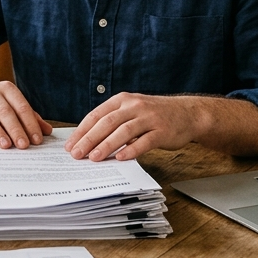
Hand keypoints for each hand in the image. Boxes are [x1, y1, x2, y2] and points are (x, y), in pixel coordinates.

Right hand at [0, 78, 51, 148]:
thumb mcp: (13, 106)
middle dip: (15, 129)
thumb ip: (29, 118)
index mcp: (7, 89)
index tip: (37, 139)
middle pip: (5, 111)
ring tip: (6, 145)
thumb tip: (47, 131)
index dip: (30, 123)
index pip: (21, 106)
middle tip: (23, 145)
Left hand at [64, 93, 204, 160]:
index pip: (96, 115)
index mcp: (122, 100)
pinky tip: (121, 158)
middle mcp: (134, 106)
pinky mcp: (163, 130)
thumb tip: (88, 142)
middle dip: (89, 139)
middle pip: (107, 122)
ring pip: (124, 131)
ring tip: (94, 158)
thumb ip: (113, 122)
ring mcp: (149, 117)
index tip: (70, 145)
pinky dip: (132, 149)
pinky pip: (145, 141)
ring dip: (107, 145)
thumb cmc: (154, 115)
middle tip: (76, 154)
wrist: (188, 113)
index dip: (82, 130)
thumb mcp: (132, 110)